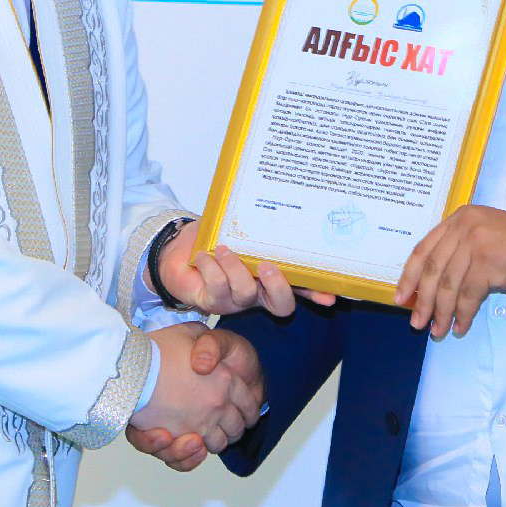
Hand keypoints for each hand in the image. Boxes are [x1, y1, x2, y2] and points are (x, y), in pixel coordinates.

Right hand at [128, 327, 263, 471]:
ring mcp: (199, 425)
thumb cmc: (159, 347)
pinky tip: (189, 447)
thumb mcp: (191, 333)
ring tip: (199, 432)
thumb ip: (208, 344)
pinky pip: (190, 459)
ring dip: (211, 441)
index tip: (242, 410)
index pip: (249, 404)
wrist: (130, 363)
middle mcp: (217, 405)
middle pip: (236, 427)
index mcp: (226, 380)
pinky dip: (190, 457)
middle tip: (219, 421)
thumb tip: (211, 360)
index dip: (248, 408)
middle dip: (232, 427)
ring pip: (217, 444)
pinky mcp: (177, 441)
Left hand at [158, 220, 331, 314]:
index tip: (330, 295)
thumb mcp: (238, 226)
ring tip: (223, 249)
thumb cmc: (211, 237)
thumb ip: (258, 224)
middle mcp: (256, 292)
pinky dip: (212, 269)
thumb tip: (279, 202)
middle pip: (281, 305)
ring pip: (246, 294)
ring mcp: (235, 300)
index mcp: (269, 276)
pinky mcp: (212, 302)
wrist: (175, 248)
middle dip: (278, 287)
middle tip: (267, 266)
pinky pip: (217, 290)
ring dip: (235, 268)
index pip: (299, 286)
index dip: (315, 292)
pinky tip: (204, 256)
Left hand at [395, 204, 505, 339]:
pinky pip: (468, 296)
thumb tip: (426, 290)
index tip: (400, 298)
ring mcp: (476, 243)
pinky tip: (461, 327)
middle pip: (432, 269)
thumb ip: (456, 254)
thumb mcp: (482, 241)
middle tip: (417, 323)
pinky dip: (463, 315)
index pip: (423, 249)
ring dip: (441, 313)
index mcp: (458, 219)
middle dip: (422, 300)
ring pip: (448, 285)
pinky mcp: (489, 263)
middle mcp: (464, 226)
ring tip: (438, 331)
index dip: (409, 276)